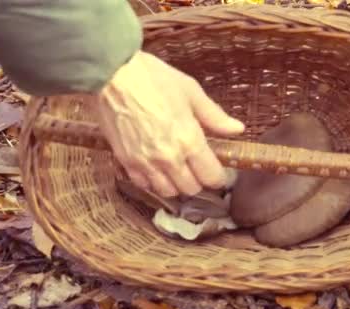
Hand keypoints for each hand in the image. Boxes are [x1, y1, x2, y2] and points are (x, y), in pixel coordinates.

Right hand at [89, 50, 244, 196]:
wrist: (111, 75)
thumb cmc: (153, 79)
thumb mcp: (191, 92)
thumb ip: (214, 116)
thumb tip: (237, 129)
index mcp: (189, 141)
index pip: (212, 177)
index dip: (219, 177)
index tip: (219, 171)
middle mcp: (169, 158)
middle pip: (191, 189)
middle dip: (199, 181)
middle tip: (199, 168)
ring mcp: (146, 163)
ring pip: (168, 192)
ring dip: (177, 185)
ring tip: (179, 170)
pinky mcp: (126, 162)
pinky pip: (144, 185)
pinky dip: (153, 182)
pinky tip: (157, 169)